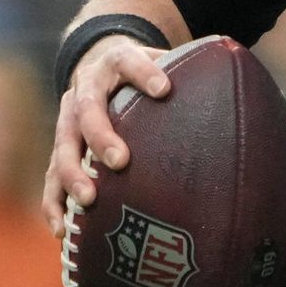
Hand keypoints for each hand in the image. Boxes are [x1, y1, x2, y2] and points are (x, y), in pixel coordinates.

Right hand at [42, 38, 170, 238]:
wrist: (98, 62)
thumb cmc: (143, 69)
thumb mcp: (162, 58)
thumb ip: (188, 67)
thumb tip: (235, 70)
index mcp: (116, 62)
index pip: (129, 61)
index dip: (145, 73)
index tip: (165, 89)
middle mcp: (85, 88)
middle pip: (88, 109)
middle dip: (102, 136)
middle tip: (121, 161)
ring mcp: (67, 117)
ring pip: (63, 145)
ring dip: (73, 174)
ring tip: (89, 199)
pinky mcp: (60, 146)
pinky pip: (50, 175)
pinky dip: (54, 202)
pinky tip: (61, 228)